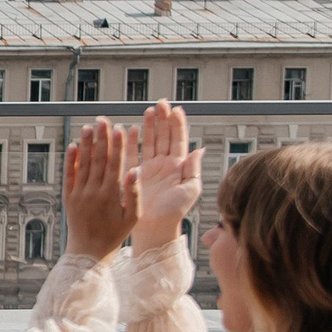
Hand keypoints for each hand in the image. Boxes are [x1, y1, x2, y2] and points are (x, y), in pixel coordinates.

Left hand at [63, 118, 137, 261]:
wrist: (88, 250)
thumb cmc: (115, 234)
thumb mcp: (132, 217)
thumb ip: (134, 193)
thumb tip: (135, 170)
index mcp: (110, 195)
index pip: (114, 164)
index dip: (117, 145)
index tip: (119, 129)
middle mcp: (93, 192)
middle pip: (98, 159)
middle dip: (101, 138)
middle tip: (102, 120)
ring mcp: (78, 194)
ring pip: (82, 164)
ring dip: (85, 144)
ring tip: (88, 127)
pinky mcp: (68, 197)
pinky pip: (69, 175)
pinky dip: (70, 160)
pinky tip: (72, 145)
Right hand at [127, 102, 203, 253]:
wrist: (155, 227)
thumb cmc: (175, 212)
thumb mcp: (190, 190)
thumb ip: (194, 168)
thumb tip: (200, 149)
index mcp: (179, 166)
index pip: (178, 139)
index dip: (177, 124)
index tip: (175, 109)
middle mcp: (164, 164)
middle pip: (163, 136)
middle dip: (162, 119)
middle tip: (160, 103)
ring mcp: (149, 168)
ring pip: (149, 141)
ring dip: (148, 126)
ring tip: (147, 111)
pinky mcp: (134, 174)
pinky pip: (132, 153)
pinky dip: (132, 141)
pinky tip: (131, 129)